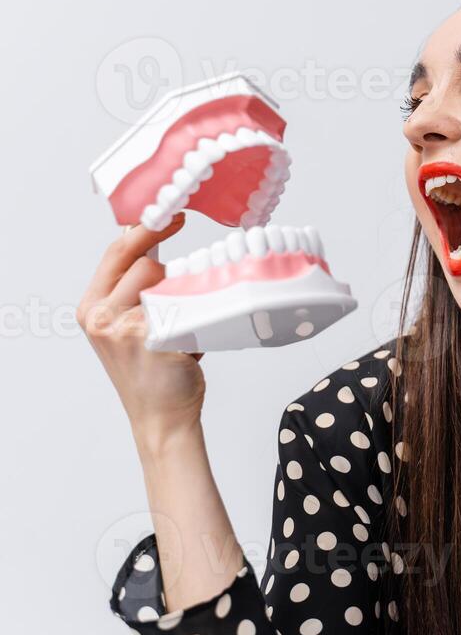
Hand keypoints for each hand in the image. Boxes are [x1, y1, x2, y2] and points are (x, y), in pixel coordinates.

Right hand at [77, 214, 205, 446]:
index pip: (118, 251)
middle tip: (174, 309)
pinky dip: (196, 323)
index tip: (172, 216)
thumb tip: (154, 242)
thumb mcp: (130, 324)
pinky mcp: (150, 339)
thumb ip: (136, 288)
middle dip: (169, 280)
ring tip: (178, 334)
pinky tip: (187, 348)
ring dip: (183, 303)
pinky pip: (185, 309)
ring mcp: (123, 328)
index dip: (148, 228)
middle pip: (147, 265)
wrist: (160, 418)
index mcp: (91, 307)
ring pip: (166, 284)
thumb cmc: (152, 371)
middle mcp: (100, 316)